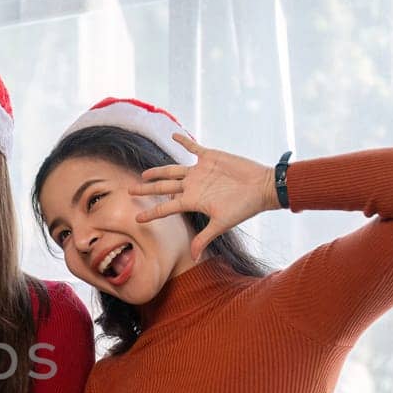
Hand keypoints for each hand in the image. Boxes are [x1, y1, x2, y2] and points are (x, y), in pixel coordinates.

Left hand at [134, 132, 276, 259]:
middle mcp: (193, 186)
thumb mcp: (222, 223)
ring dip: (158, 170)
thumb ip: (205, 237)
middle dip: (146, 189)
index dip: (152, 212)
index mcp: (193, 201)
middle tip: (130, 190)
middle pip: (163, 187)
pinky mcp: (210, 157)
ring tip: (145, 173)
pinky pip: (194, 147)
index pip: (166, 207)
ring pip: (173, 170)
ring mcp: (200, 171)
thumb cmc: (244, 207)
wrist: (262, 187)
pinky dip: (184, 141)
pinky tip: (174, 135)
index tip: (136, 218)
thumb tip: (194, 257)